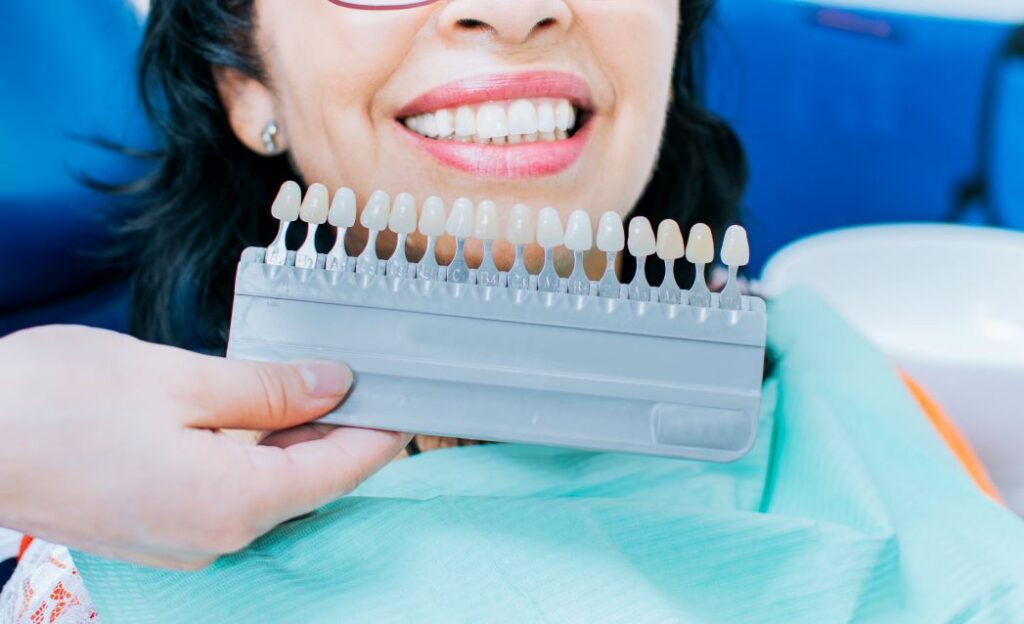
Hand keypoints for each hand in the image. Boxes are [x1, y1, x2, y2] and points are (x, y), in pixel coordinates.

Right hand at [0, 325, 409, 569]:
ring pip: (269, 486)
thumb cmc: (54, 402)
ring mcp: (184, 540)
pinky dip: (252, 453)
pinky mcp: (159, 529)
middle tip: (363, 376)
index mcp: (233, 501)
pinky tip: (251, 412)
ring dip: (293, 438)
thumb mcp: (180, 379)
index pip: (340, 470)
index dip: (381, 433)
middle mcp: (216, 535)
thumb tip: (333, 384)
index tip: (408, 400)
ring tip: (308, 381)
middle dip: (340, 430)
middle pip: (309, 482)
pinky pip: (229, 493)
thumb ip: (267, 389)